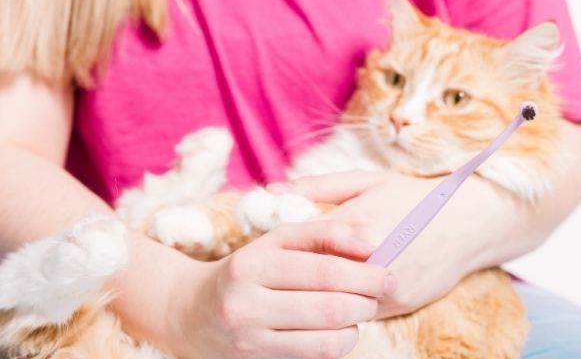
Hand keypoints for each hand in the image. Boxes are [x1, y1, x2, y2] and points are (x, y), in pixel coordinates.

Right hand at [173, 221, 396, 358]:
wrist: (191, 312)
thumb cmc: (246, 270)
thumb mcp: (273, 243)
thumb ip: (319, 234)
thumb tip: (369, 244)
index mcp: (251, 265)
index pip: (322, 270)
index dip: (364, 274)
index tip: (389, 273)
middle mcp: (246, 304)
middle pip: (329, 307)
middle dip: (366, 300)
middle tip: (379, 292)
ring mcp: (250, 340)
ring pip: (327, 340)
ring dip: (356, 325)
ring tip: (360, 310)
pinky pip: (316, 357)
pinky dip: (339, 343)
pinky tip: (340, 329)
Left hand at [269, 171, 482, 317]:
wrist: (468, 221)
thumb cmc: (411, 196)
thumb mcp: (364, 180)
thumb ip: (316, 186)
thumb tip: (271, 191)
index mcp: (353, 225)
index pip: (297, 246)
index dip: (280, 249)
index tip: (273, 249)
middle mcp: (367, 261)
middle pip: (310, 279)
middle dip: (293, 278)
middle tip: (283, 274)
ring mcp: (384, 287)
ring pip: (332, 302)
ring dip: (315, 295)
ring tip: (304, 286)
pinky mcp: (397, 305)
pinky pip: (356, 313)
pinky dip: (342, 306)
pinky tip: (336, 294)